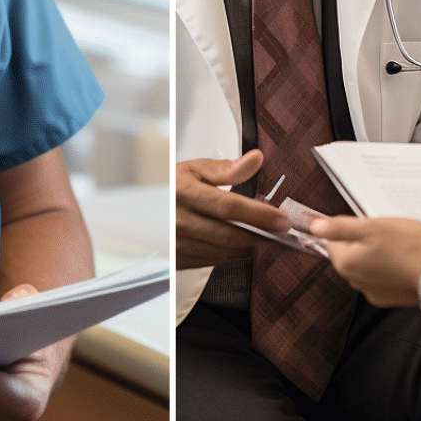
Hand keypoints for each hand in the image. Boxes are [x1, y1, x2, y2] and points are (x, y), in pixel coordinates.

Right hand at [175, 151, 289, 269]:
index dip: (259, 215)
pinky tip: (235, 244)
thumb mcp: (194, 169)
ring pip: (222, 252)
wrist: (139, 208)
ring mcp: (176, 243)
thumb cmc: (168, 186)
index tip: (281, 219)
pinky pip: (210, 261)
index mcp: (185, 194)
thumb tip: (255, 160)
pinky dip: (227, 254)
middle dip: (259, 235)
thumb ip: (227, 169)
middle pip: (229, 234)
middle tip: (279, 231)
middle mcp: (179, 221)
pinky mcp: (176, 259)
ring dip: (245, 246)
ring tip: (260, 236)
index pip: (230, 207)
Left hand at [309, 216, 420, 307]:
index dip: (352, 228)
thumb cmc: (410, 247)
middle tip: (388, 234)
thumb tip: (315, 226)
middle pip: (351, 253)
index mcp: (346, 262)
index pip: (334, 240)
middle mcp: (354, 281)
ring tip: (400, 247)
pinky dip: (390, 269)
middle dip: (366, 241)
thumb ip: (340, 227)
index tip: (370, 225)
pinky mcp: (388, 298)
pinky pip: (382, 278)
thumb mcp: (373, 227)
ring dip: (379, 255)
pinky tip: (405, 262)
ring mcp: (371, 292)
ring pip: (368, 265)